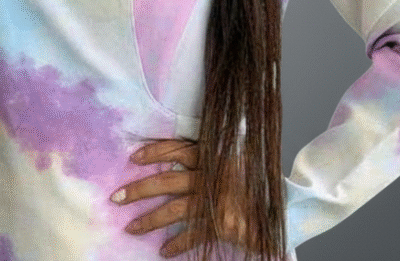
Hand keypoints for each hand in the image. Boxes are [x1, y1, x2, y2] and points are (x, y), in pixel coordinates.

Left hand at [110, 138, 246, 257]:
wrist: (283, 205)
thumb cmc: (251, 179)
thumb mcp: (231, 157)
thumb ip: (208, 155)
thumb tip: (175, 157)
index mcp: (213, 155)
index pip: (177, 149)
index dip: (154, 151)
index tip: (133, 157)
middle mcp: (211, 176)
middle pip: (167, 181)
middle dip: (139, 189)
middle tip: (116, 197)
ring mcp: (215, 200)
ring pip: (174, 209)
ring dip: (149, 220)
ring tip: (130, 228)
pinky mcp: (221, 224)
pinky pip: (193, 234)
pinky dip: (177, 244)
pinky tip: (164, 251)